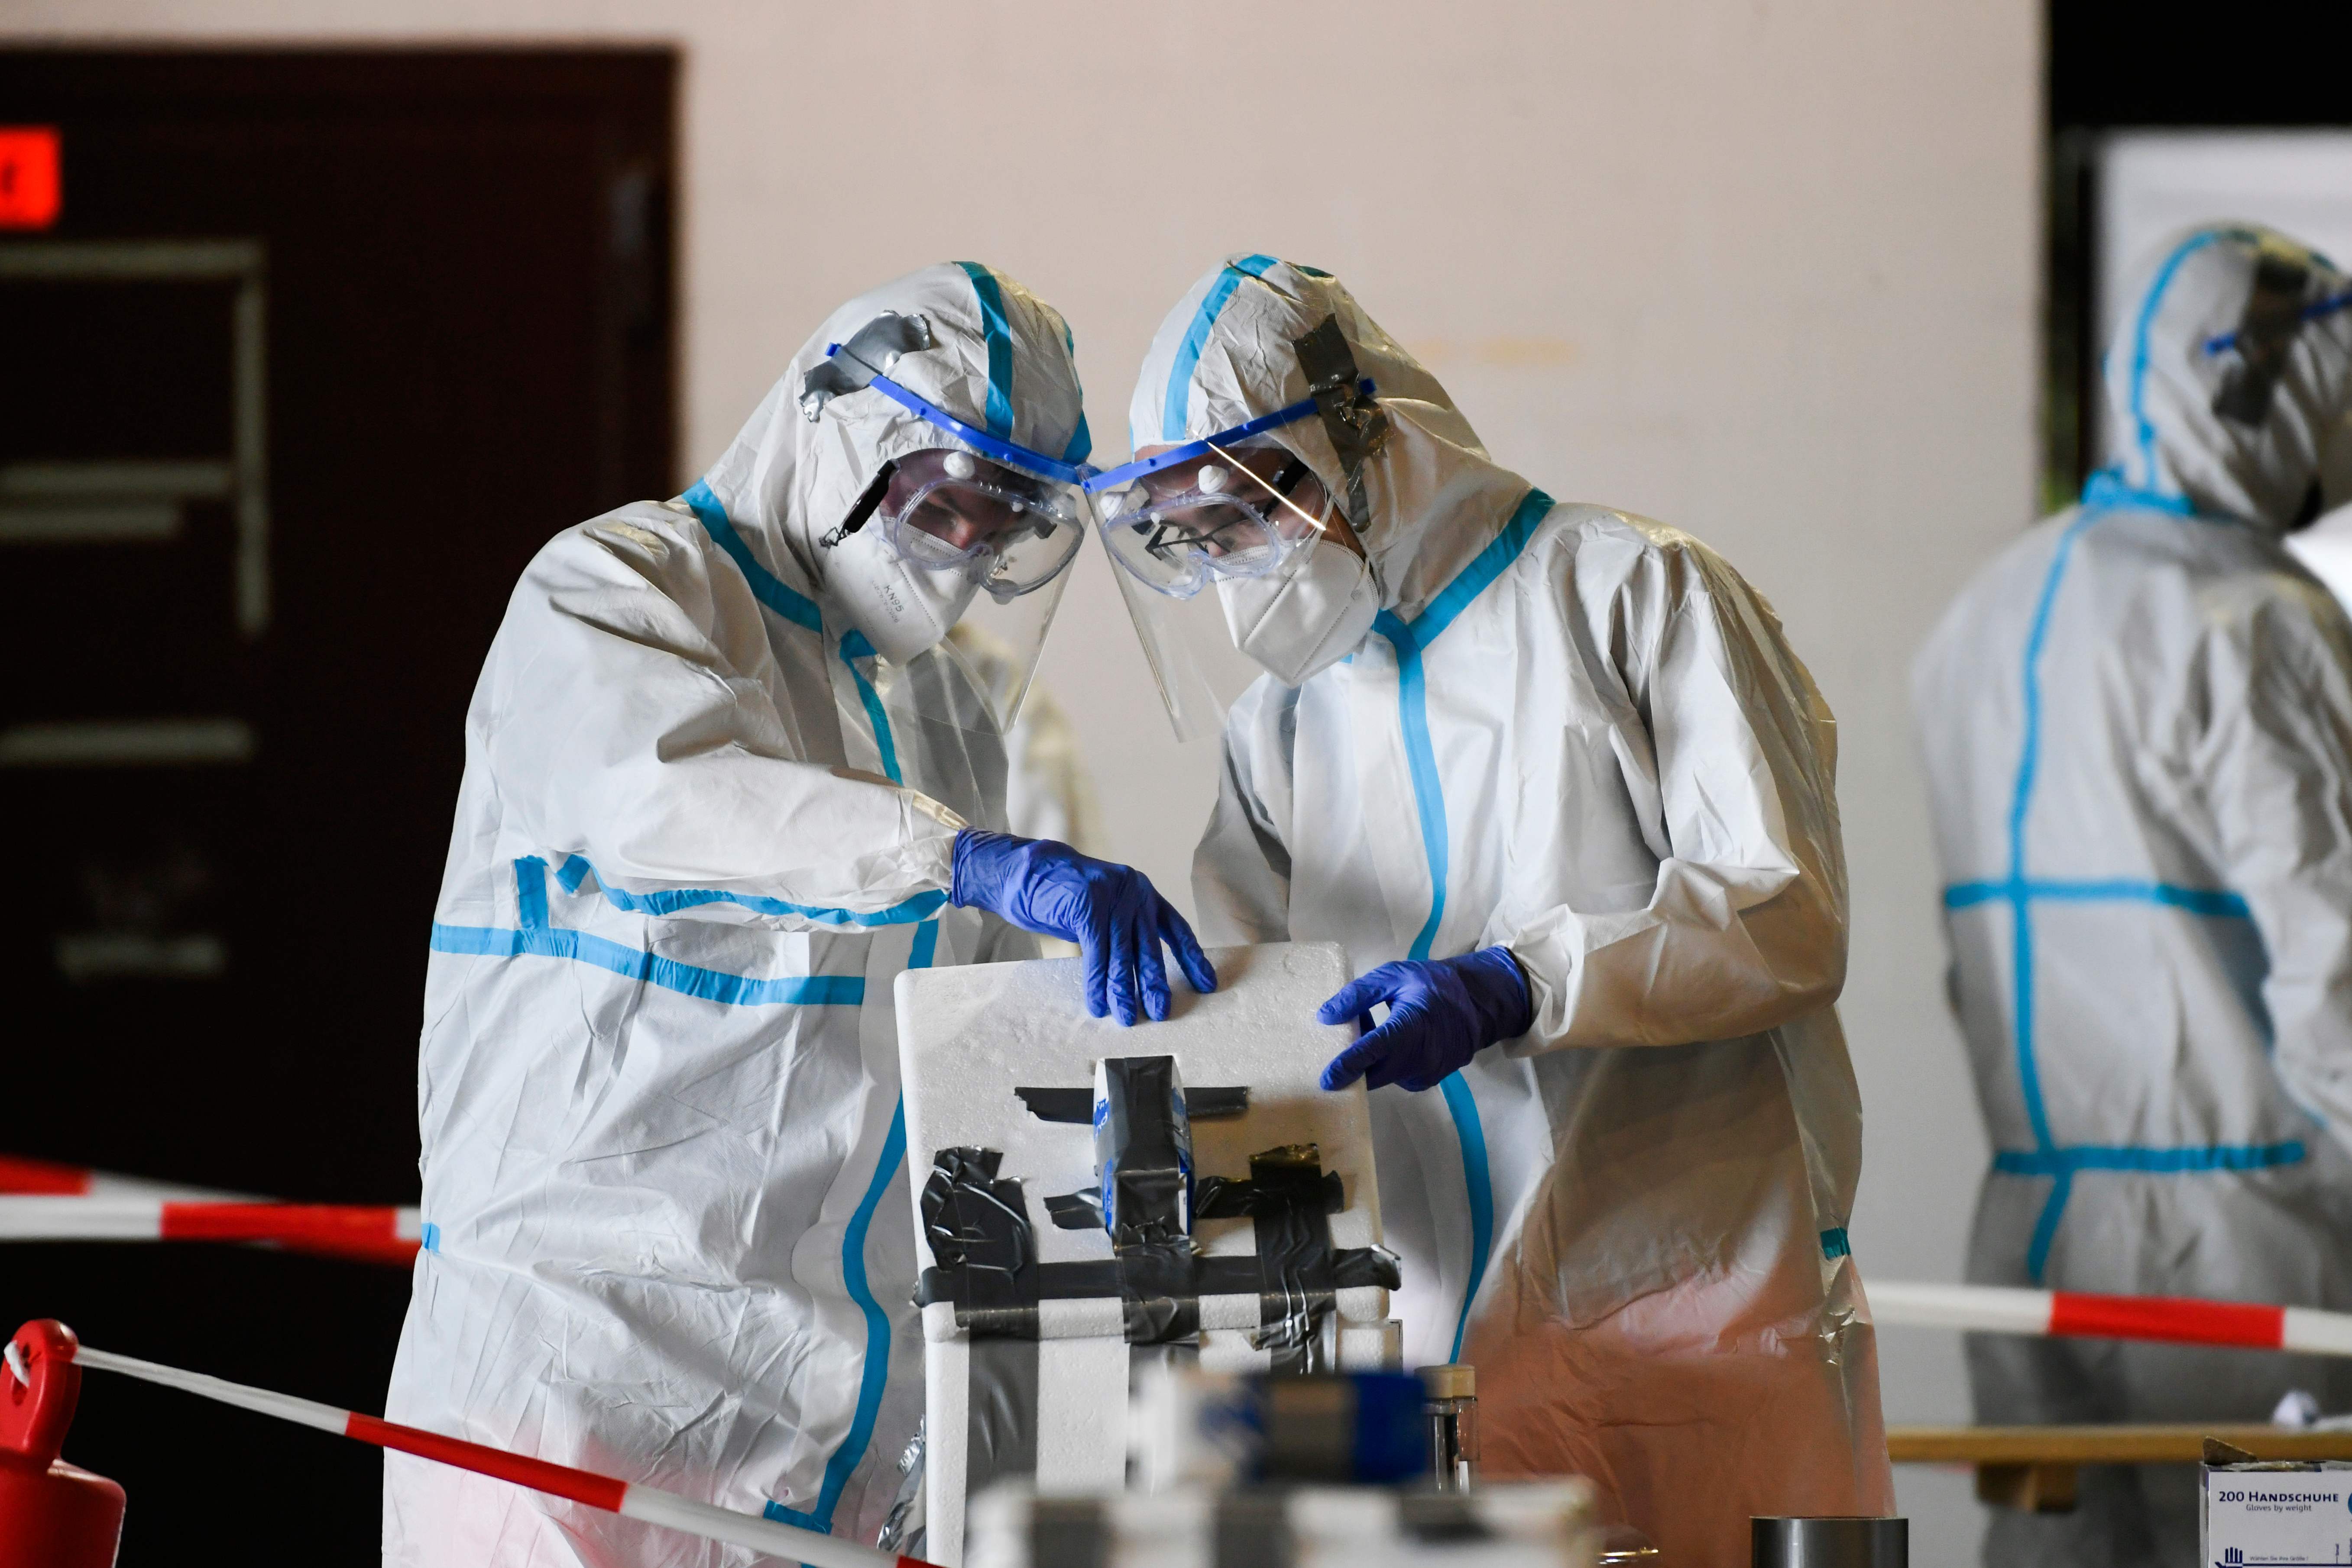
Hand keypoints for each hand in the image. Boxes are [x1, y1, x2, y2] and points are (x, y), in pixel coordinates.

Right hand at [950, 829, 1217, 1023]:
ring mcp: (1112, 895)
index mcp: (1142, 892)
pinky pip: (1097, 952)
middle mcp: (1133, 890)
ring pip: (1122, 954)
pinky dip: (1097, 981)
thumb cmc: (1064, 899)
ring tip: (1126, 1016)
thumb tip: (1143, 976)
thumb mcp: (1104, 912)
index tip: (1207, 984)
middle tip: (1160, 1011)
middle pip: (1150, 947)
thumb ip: (1125, 934)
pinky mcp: (1089, 904)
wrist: (1025, 873)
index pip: (1175, 929)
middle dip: (1155, 983)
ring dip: (1123, 990)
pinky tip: (1098, 1002)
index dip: (1192, 958)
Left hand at [1315, 947, 1532, 1091]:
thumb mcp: (1393, 976)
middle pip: (1374, 1075)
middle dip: (1351, 1068)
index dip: (1348, 1066)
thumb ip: (1358, 995)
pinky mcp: (1426, 1082)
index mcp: (1411, 1026)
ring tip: (1373, 1029)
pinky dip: (1385, 1064)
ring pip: (1383, 1077)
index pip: (1374, 1052)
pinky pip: (1395, 1078)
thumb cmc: (1432, 985)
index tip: (1326, 1079)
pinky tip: (1391, 1042)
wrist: (1476, 1004)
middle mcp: (1420, 1058)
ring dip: (1369, 1062)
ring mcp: (1426, 1074)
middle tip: (1338, 1044)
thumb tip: (1325, 1017)